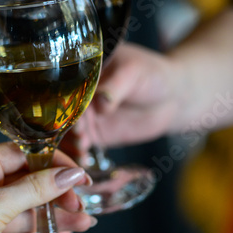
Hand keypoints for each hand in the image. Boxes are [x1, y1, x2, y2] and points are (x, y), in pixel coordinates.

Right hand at [61, 42, 179, 158]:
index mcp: (82, 72)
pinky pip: (80, 146)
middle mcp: (78, 95)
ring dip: (70, 142)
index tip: (66, 113)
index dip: (62, 100)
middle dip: (64, 125)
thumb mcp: (133, 73)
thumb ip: (115, 87)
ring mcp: (86, 116)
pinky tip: (83, 160)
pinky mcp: (95, 134)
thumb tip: (101, 103)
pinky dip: (79, 154)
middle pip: (60, 112)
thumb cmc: (153, 75)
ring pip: (67, 131)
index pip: (63, 87)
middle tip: (78, 134)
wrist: (173, 97)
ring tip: (82, 148)